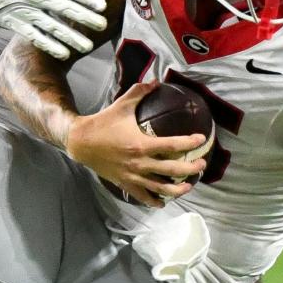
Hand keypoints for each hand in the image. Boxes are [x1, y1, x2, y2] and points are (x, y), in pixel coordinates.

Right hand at [0, 0, 107, 59]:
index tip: (102, 6)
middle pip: (65, 8)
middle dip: (85, 18)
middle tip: (102, 26)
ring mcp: (25, 10)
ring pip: (52, 26)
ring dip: (71, 37)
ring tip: (87, 46)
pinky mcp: (14, 21)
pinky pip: (34, 36)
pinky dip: (49, 45)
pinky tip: (64, 54)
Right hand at [66, 82, 207, 206]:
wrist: (80, 142)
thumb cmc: (103, 122)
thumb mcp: (122, 105)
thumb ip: (140, 92)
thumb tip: (157, 81)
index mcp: (141, 144)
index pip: (172, 145)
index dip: (189, 142)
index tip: (201, 139)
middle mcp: (140, 163)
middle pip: (172, 170)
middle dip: (190, 169)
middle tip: (202, 164)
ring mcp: (133, 176)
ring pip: (160, 188)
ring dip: (177, 190)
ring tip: (188, 186)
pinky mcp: (125, 184)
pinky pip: (143, 197)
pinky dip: (154, 201)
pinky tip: (163, 201)